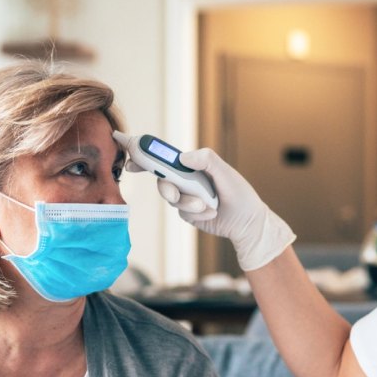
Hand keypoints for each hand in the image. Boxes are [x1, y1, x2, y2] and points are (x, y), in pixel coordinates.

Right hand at [127, 148, 294, 270]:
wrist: (247, 222)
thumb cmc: (240, 194)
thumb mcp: (226, 172)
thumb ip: (207, 160)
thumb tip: (183, 156)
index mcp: (192, 165)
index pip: (164, 157)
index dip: (144, 154)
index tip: (128, 154)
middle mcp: (186, 179)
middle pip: (162, 179)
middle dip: (167, 187)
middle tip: (175, 192)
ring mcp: (185, 197)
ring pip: (172, 198)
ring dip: (189, 202)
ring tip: (208, 205)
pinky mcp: (188, 213)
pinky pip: (182, 212)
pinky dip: (197, 213)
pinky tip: (212, 212)